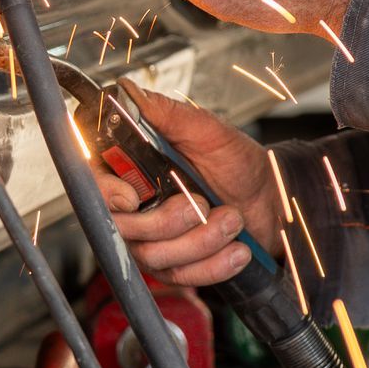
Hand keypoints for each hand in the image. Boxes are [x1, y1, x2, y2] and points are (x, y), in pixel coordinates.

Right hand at [92, 81, 284, 286]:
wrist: (272, 200)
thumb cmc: (239, 163)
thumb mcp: (207, 131)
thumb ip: (167, 114)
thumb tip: (128, 91)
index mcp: (135, 170)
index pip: (96, 184)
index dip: (106, 193)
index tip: (131, 197)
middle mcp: (137, 208)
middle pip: (123, 228)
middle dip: (168, 221)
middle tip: (203, 202)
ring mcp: (154, 241)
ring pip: (154, 256)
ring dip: (201, 240)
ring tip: (233, 219)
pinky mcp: (176, 267)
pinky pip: (182, 277)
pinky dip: (214, 264)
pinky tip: (237, 249)